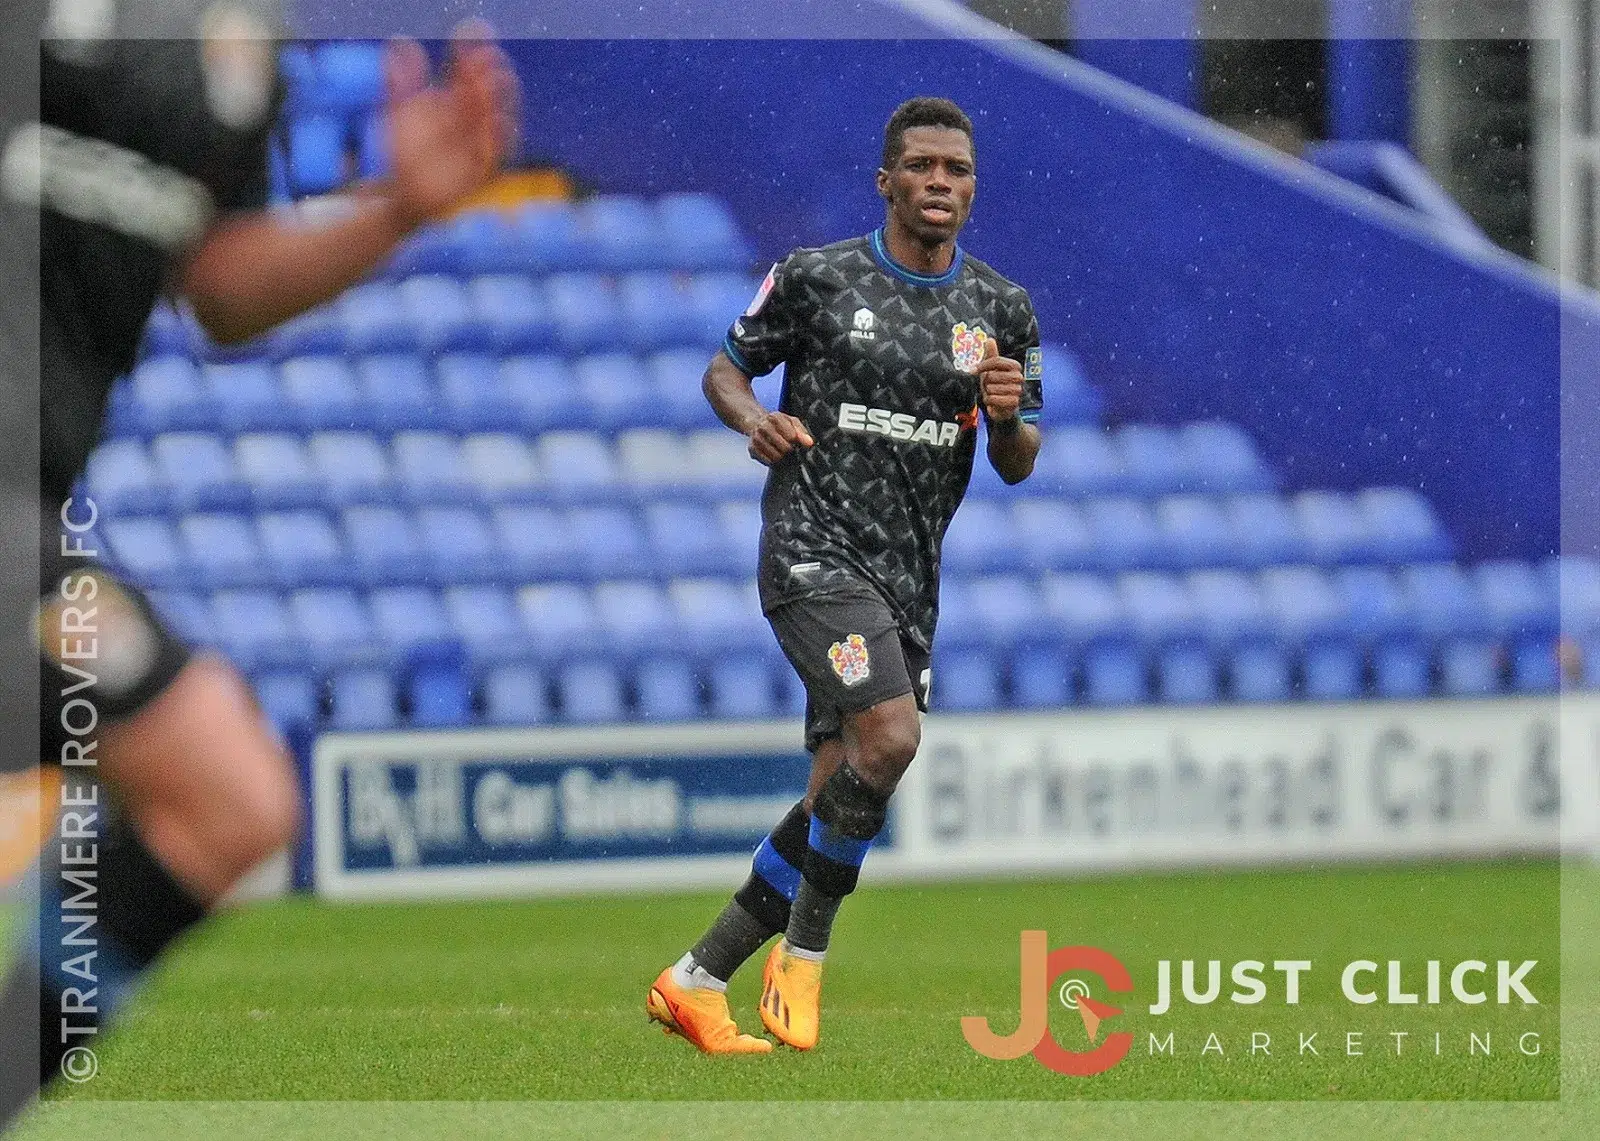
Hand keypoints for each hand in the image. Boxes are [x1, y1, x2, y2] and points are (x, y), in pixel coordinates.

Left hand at [384, 24, 519, 230]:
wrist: (400, 195)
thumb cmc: (401, 152)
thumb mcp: (394, 111)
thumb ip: (398, 80)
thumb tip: (401, 39)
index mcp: (453, 98)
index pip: (469, 67)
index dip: (473, 48)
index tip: (475, 29)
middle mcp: (471, 117)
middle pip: (491, 87)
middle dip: (491, 71)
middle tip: (483, 56)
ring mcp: (480, 141)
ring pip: (502, 115)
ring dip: (499, 99)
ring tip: (488, 83)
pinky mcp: (484, 169)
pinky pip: (499, 152)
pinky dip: (501, 137)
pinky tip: (496, 121)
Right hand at [747, 412, 813, 465]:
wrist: (756, 422)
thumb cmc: (777, 423)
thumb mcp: (791, 421)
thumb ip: (802, 432)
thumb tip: (809, 443)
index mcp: (775, 418)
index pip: (791, 437)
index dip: (795, 441)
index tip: (794, 440)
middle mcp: (763, 427)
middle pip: (784, 448)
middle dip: (789, 450)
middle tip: (788, 447)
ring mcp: (756, 439)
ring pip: (776, 457)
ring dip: (781, 456)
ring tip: (780, 450)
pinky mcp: (752, 450)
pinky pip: (768, 462)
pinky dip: (773, 461)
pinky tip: (773, 453)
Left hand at [975, 336, 1023, 422]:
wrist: (1002, 407)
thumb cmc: (997, 385)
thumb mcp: (992, 369)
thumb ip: (991, 355)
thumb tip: (990, 339)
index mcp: (1015, 366)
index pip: (996, 360)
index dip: (982, 365)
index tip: (972, 370)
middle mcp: (1019, 377)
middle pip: (992, 375)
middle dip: (986, 382)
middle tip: (989, 386)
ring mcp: (1018, 390)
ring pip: (992, 388)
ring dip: (987, 393)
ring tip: (992, 394)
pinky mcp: (1014, 403)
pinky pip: (994, 399)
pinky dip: (989, 401)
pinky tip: (993, 402)